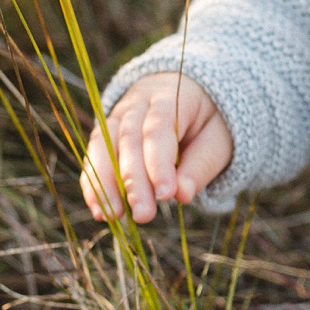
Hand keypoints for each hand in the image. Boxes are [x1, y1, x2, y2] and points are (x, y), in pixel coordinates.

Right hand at [81, 73, 233, 223]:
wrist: (186, 92)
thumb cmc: (205, 121)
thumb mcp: (216, 139)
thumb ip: (200, 166)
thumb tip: (182, 195)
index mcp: (172, 96)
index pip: (159, 127)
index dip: (159, 162)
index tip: (165, 195)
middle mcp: (138, 102)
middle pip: (129, 139)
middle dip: (134, 180)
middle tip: (143, 215)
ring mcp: (117, 116)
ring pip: (103, 146)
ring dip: (105, 184)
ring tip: (113, 216)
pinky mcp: (104, 133)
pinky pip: (94, 156)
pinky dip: (93, 184)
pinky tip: (100, 210)